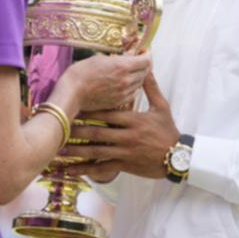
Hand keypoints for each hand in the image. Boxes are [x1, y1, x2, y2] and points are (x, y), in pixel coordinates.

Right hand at [62, 52, 150, 111]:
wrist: (72, 93)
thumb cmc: (81, 73)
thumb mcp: (100, 58)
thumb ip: (119, 58)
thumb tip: (130, 55)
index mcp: (123, 66)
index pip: (146, 60)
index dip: (147, 54)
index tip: (144, 51)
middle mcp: (126, 80)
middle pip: (145, 71)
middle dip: (144, 64)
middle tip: (138, 60)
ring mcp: (124, 93)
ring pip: (140, 83)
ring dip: (138, 76)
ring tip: (130, 71)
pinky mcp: (119, 102)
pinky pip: (133, 93)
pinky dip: (132, 87)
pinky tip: (124, 83)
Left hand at [65, 73, 179, 179]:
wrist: (178, 157)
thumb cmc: (168, 130)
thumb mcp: (162, 106)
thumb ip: (151, 87)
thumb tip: (146, 68)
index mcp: (134, 120)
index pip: (107, 114)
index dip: (89, 112)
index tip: (74, 108)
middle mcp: (127, 136)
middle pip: (98, 133)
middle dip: (78, 131)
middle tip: (60, 128)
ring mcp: (125, 152)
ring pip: (97, 151)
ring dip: (77, 151)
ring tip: (60, 148)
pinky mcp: (125, 165)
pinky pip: (103, 168)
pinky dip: (87, 169)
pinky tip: (72, 169)